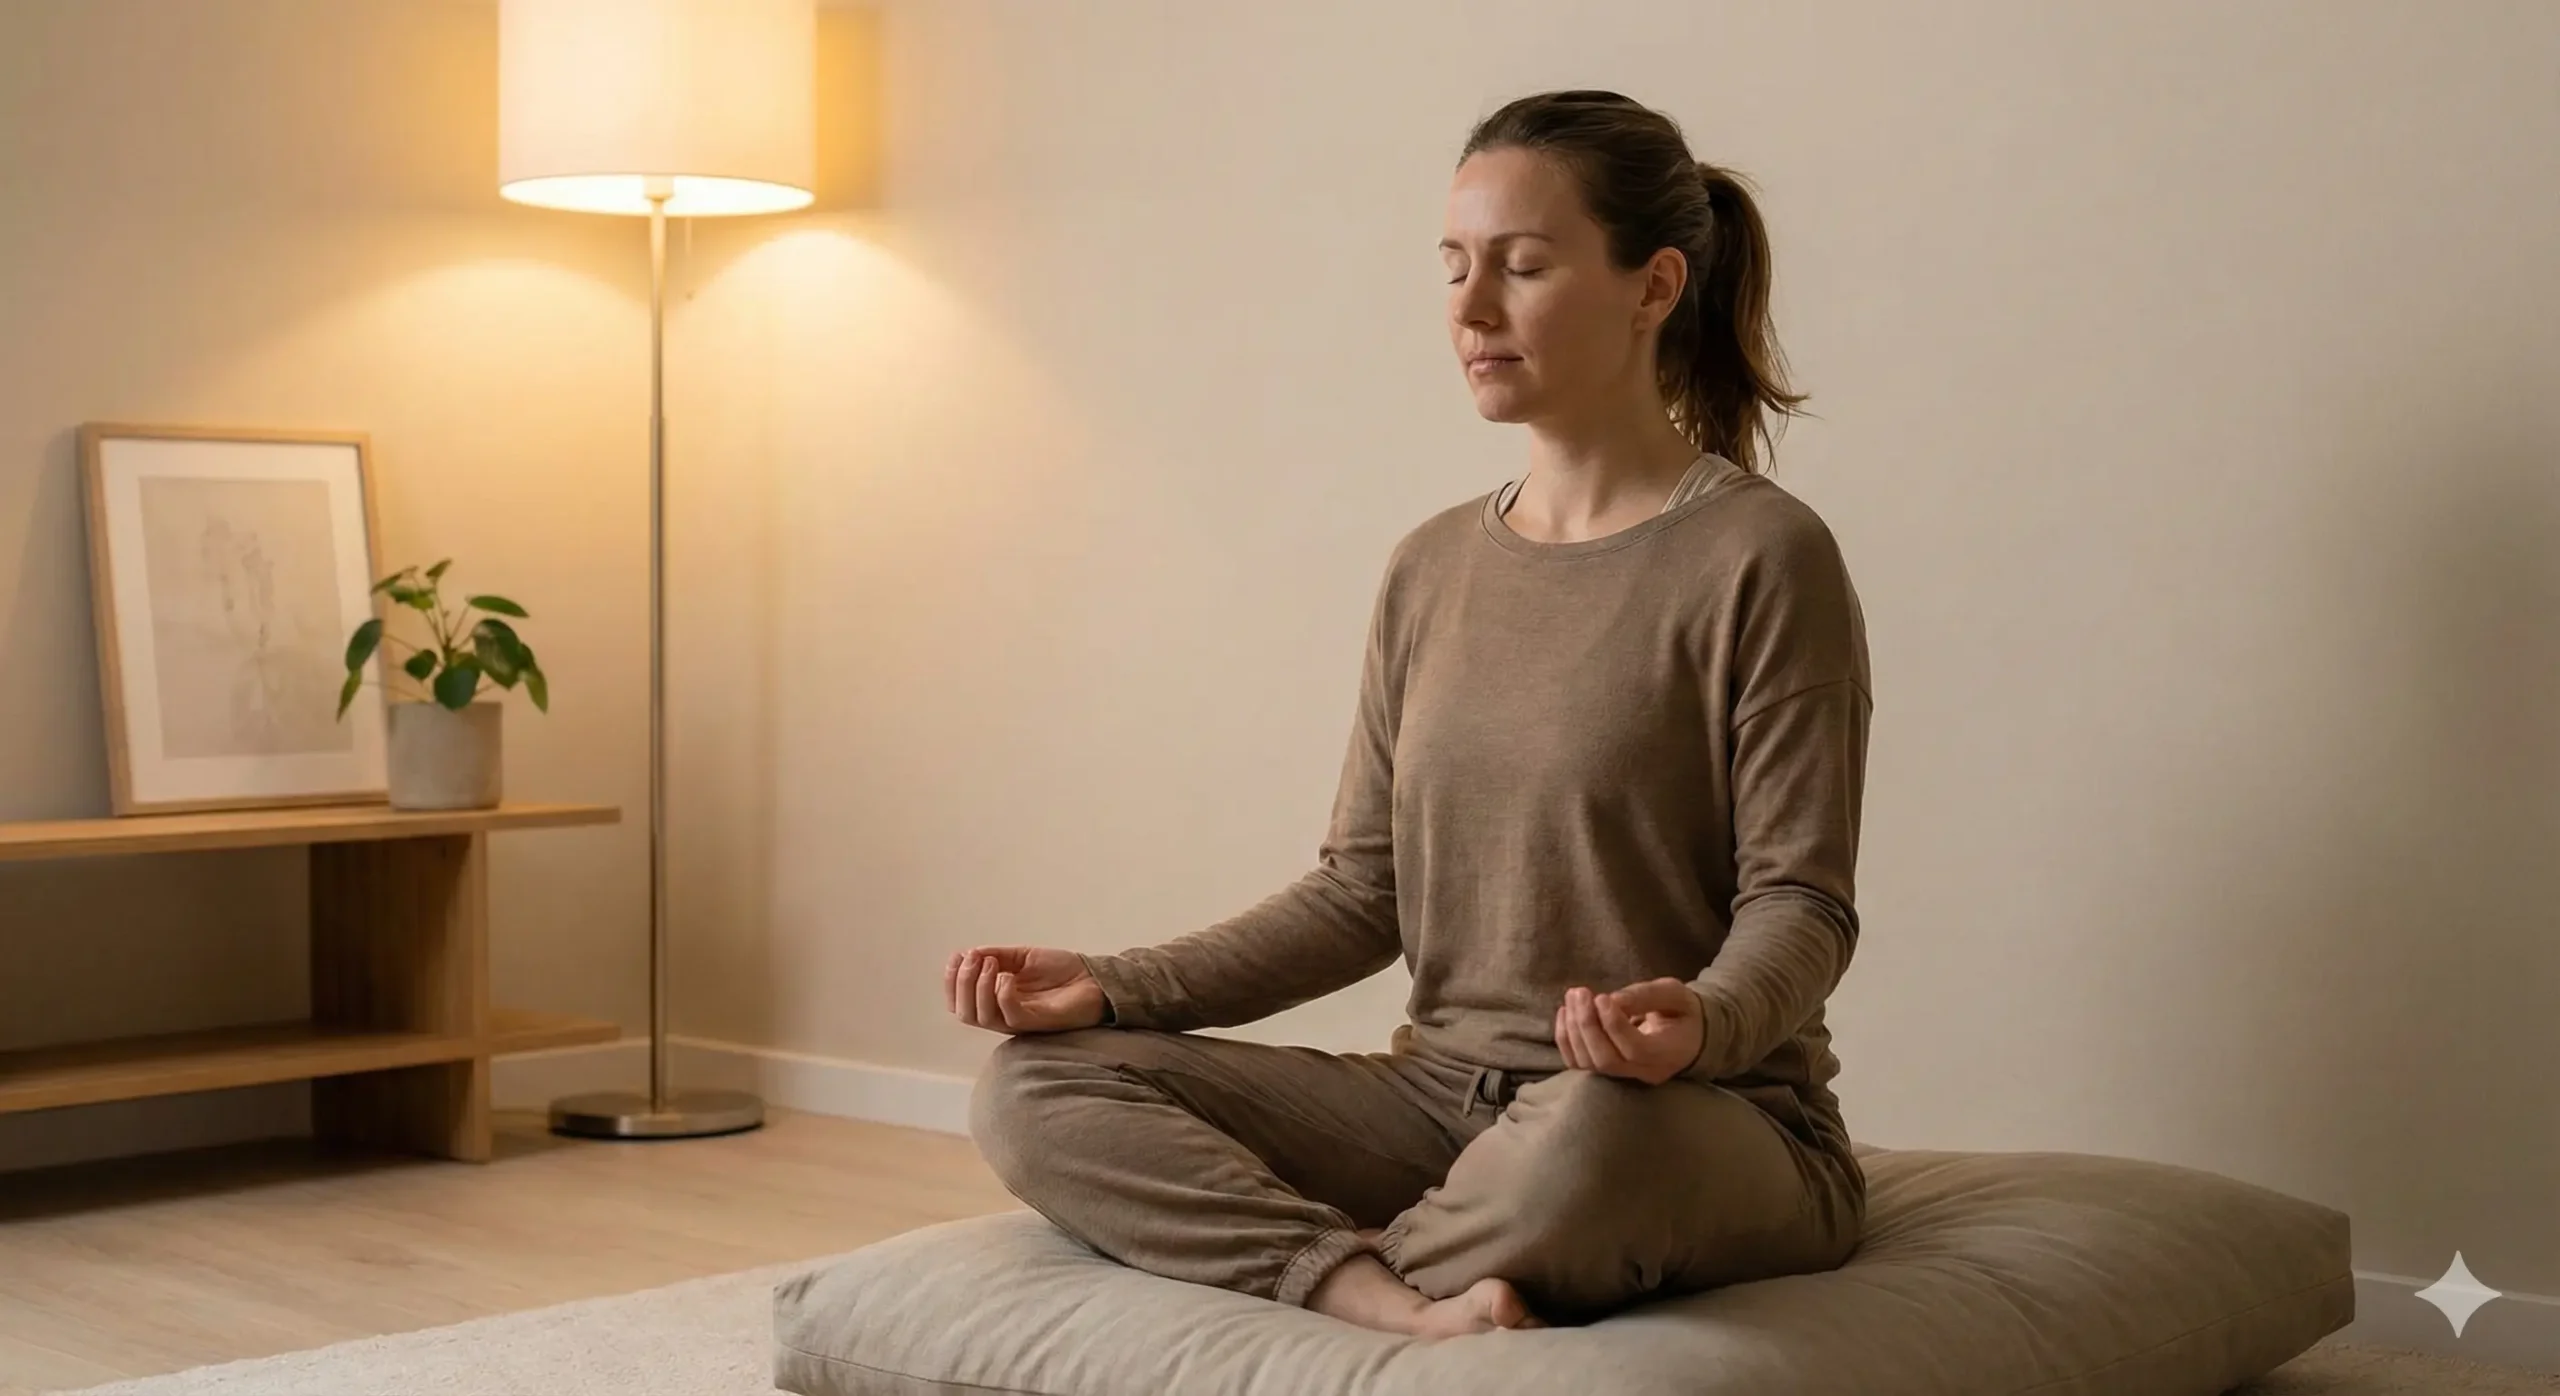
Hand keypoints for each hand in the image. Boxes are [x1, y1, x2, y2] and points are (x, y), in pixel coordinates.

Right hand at [945, 945, 1106, 1034]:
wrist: (1094, 978)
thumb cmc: (1061, 971)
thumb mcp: (1023, 957)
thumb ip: (996, 956)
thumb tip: (969, 953)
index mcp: (995, 1001)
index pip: (960, 1002)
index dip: (951, 981)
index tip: (957, 955)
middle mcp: (1002, 1015)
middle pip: (964, 1012)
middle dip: (960, 983)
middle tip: (973, 959)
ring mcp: (1018, 1021)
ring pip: (981, 1016)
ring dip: (978, 986)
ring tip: (991, 963)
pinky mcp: (1035, 1022)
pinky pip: (1009, 1014)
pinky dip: (1002, 993)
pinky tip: (1009, 976)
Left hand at [1553, 978, 1703, 1084]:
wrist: (1688, 1036)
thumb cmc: (1683, 1012)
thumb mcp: (1675, 994)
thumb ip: (1647, 996)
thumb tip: (1612, 1000)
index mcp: (1669, 1052)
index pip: (1635, 1049)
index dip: (1613, 1024)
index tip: (1601, 997)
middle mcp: (1647, 1071)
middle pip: (1607, 1061)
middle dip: (1587, 1025)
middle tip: (1580, 992)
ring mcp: (1626, 1077)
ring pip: (1590, 1065)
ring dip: (1574, 1030)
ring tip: (1573, 998)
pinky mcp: (1609, 1073)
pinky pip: (1580, 1064)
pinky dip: (1566, 1040)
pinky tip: (1565, 1013)